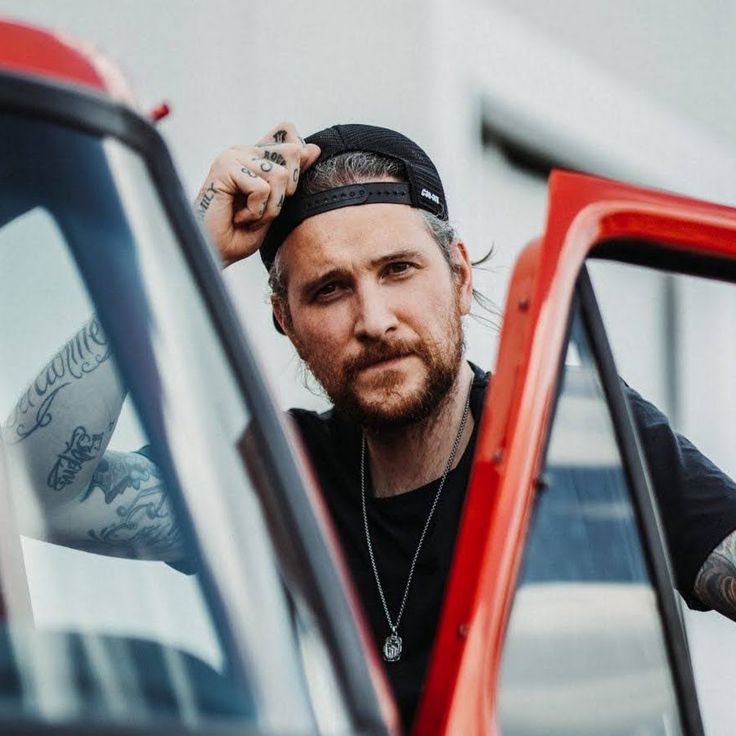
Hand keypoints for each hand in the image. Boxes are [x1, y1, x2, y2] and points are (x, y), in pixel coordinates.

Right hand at [194, 122, 320, 266]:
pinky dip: (255, 211)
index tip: (282, 193)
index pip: (288, 133)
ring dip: (269, 207)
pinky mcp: (225, 166)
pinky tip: (237, 216)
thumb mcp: (276, 205)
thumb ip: (293, 176)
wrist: (216, 253)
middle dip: (285, 193)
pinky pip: (262, 188)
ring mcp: (234, 156)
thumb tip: (314, 148)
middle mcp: (245, 151)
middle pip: (293, 153)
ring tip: (248, 216)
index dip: (297, 162)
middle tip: (261, 209)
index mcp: (257, 156)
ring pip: (280, 175)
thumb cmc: (240, 234)